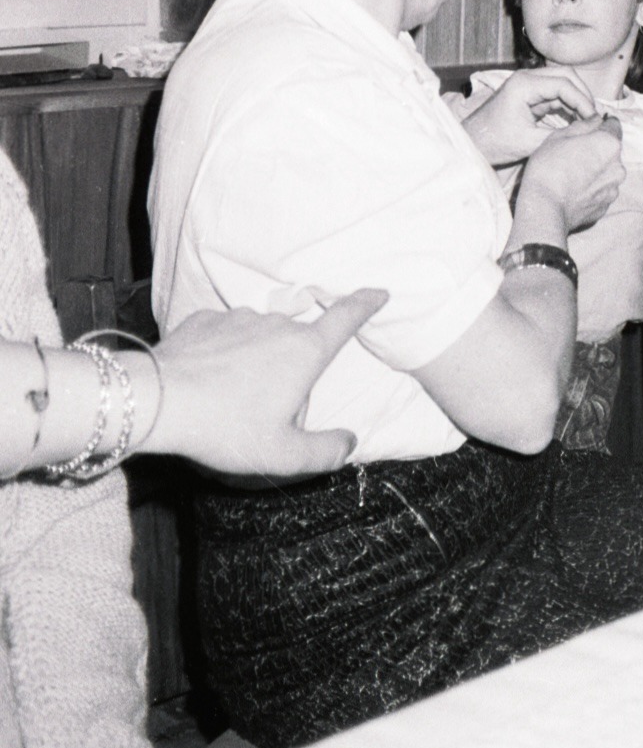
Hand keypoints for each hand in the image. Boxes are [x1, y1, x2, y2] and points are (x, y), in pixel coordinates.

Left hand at [142, 287, 386, 475]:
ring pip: (259, 338)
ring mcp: (237, 318)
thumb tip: (350, 442)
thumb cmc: (227, 428)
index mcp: (304, 352)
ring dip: (255, 361)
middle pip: (297, 343)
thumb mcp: (283, 455)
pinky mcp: (203, 320)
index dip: (366, 304)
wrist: (158, 401)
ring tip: (230, 399)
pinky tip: (206, 381)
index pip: (345, 318)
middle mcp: (276, 325)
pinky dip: (222, 354)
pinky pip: (224, 335)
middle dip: (292, 371)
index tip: (379, 292)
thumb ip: (325, 452)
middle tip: (268, 411)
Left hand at [460, 67, 599, 164]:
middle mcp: (527, 78)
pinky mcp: (530, 95)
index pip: (564, 84)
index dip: (582, 101)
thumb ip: (558, 136)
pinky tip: (577, 121)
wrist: (472, 144)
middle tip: (594, 116)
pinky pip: (555, 94)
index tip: (593, 119)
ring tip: (588, 120)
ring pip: (563, 83)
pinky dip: (568, 105)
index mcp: (524, 85)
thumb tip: (585, 133)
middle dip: (583, 94)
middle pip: (566, 75)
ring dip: (577, 99)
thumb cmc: (494, 142)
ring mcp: (528, 85)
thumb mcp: (529, 142)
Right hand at [519, 113, 624, 235]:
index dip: (601, 125)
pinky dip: (593, 187)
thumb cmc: (549, 167)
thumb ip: (583, 125)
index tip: (590, 129)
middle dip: (598, 149)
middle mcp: (618, 166)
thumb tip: (597, 119)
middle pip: (611, 150)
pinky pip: (602, 189)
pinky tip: (575, 189)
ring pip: (608, 171)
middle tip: (574, 153)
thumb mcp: (560, 136)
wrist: (545, 207)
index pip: (613, 125)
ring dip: (597, 169)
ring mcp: (614, 188)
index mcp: (609, 143)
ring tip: (573, 174)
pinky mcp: (606, 205)